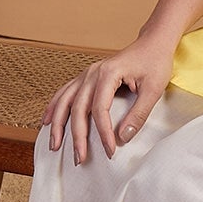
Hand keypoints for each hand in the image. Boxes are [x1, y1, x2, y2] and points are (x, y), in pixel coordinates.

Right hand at [42, 36, 175, 166]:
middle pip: (78, 108)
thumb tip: (123, 138)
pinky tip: (47, 121)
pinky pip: (65, 92)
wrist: (152, 43)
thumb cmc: (155, 63)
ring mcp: (87, 74)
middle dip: (77, 136)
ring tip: (54, 145)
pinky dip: (54, 107)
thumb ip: (139, 114)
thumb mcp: (154, 89)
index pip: (100, 109)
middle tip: (79, 158)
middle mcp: (93, 72)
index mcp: (109, 73)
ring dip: (58, 124)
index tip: (110, 151)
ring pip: (65, 100)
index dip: (103, 132)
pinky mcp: (87, 76)